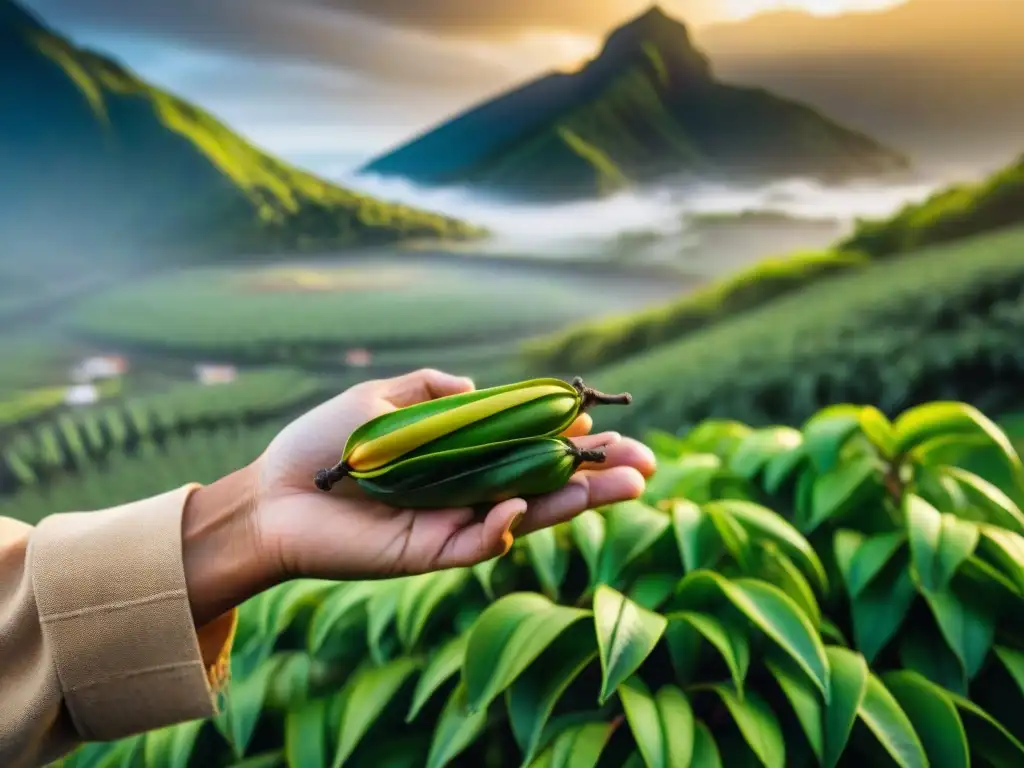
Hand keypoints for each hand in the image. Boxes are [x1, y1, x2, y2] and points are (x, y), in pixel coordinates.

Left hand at [183, 369, 655, 624]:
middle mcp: (468, 490)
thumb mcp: (381, 399)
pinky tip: (519, 502)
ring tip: (628, 485)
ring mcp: (455, 524)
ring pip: (529, 514)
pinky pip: (480, 542)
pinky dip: (505, 523)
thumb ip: (433, 390)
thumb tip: (480, 388)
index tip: (602, 425)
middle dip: (597, 475)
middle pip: (546, 484)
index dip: (569, 439)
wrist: (273, 494)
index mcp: (462, 455)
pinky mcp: (432, 554)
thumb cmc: (322, 444)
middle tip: (648, 465)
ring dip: (577, 501)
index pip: (531, 446)